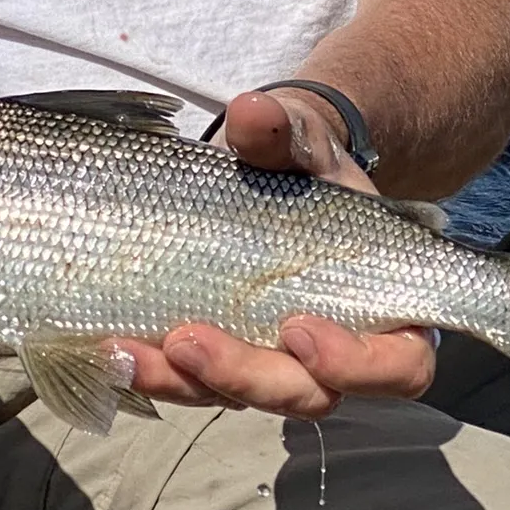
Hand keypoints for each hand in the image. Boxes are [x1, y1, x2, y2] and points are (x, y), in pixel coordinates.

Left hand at [118, 88, 437, 419]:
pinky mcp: (221, 359)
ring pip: (240, 397)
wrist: (264, 171)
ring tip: (130, 352)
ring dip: (184, 383)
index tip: (300, 328)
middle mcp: (335, 350)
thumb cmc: (300, 160)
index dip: (356, 363)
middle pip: (308, 395)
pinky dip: (152, 371)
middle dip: (246, 376)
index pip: (399, 364)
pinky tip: (111, 349)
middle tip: (192, 340)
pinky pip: (191, 381)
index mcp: (387, 304)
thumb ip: (284, 129)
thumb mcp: (299, 137)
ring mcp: (273, 360)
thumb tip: (252, 111)